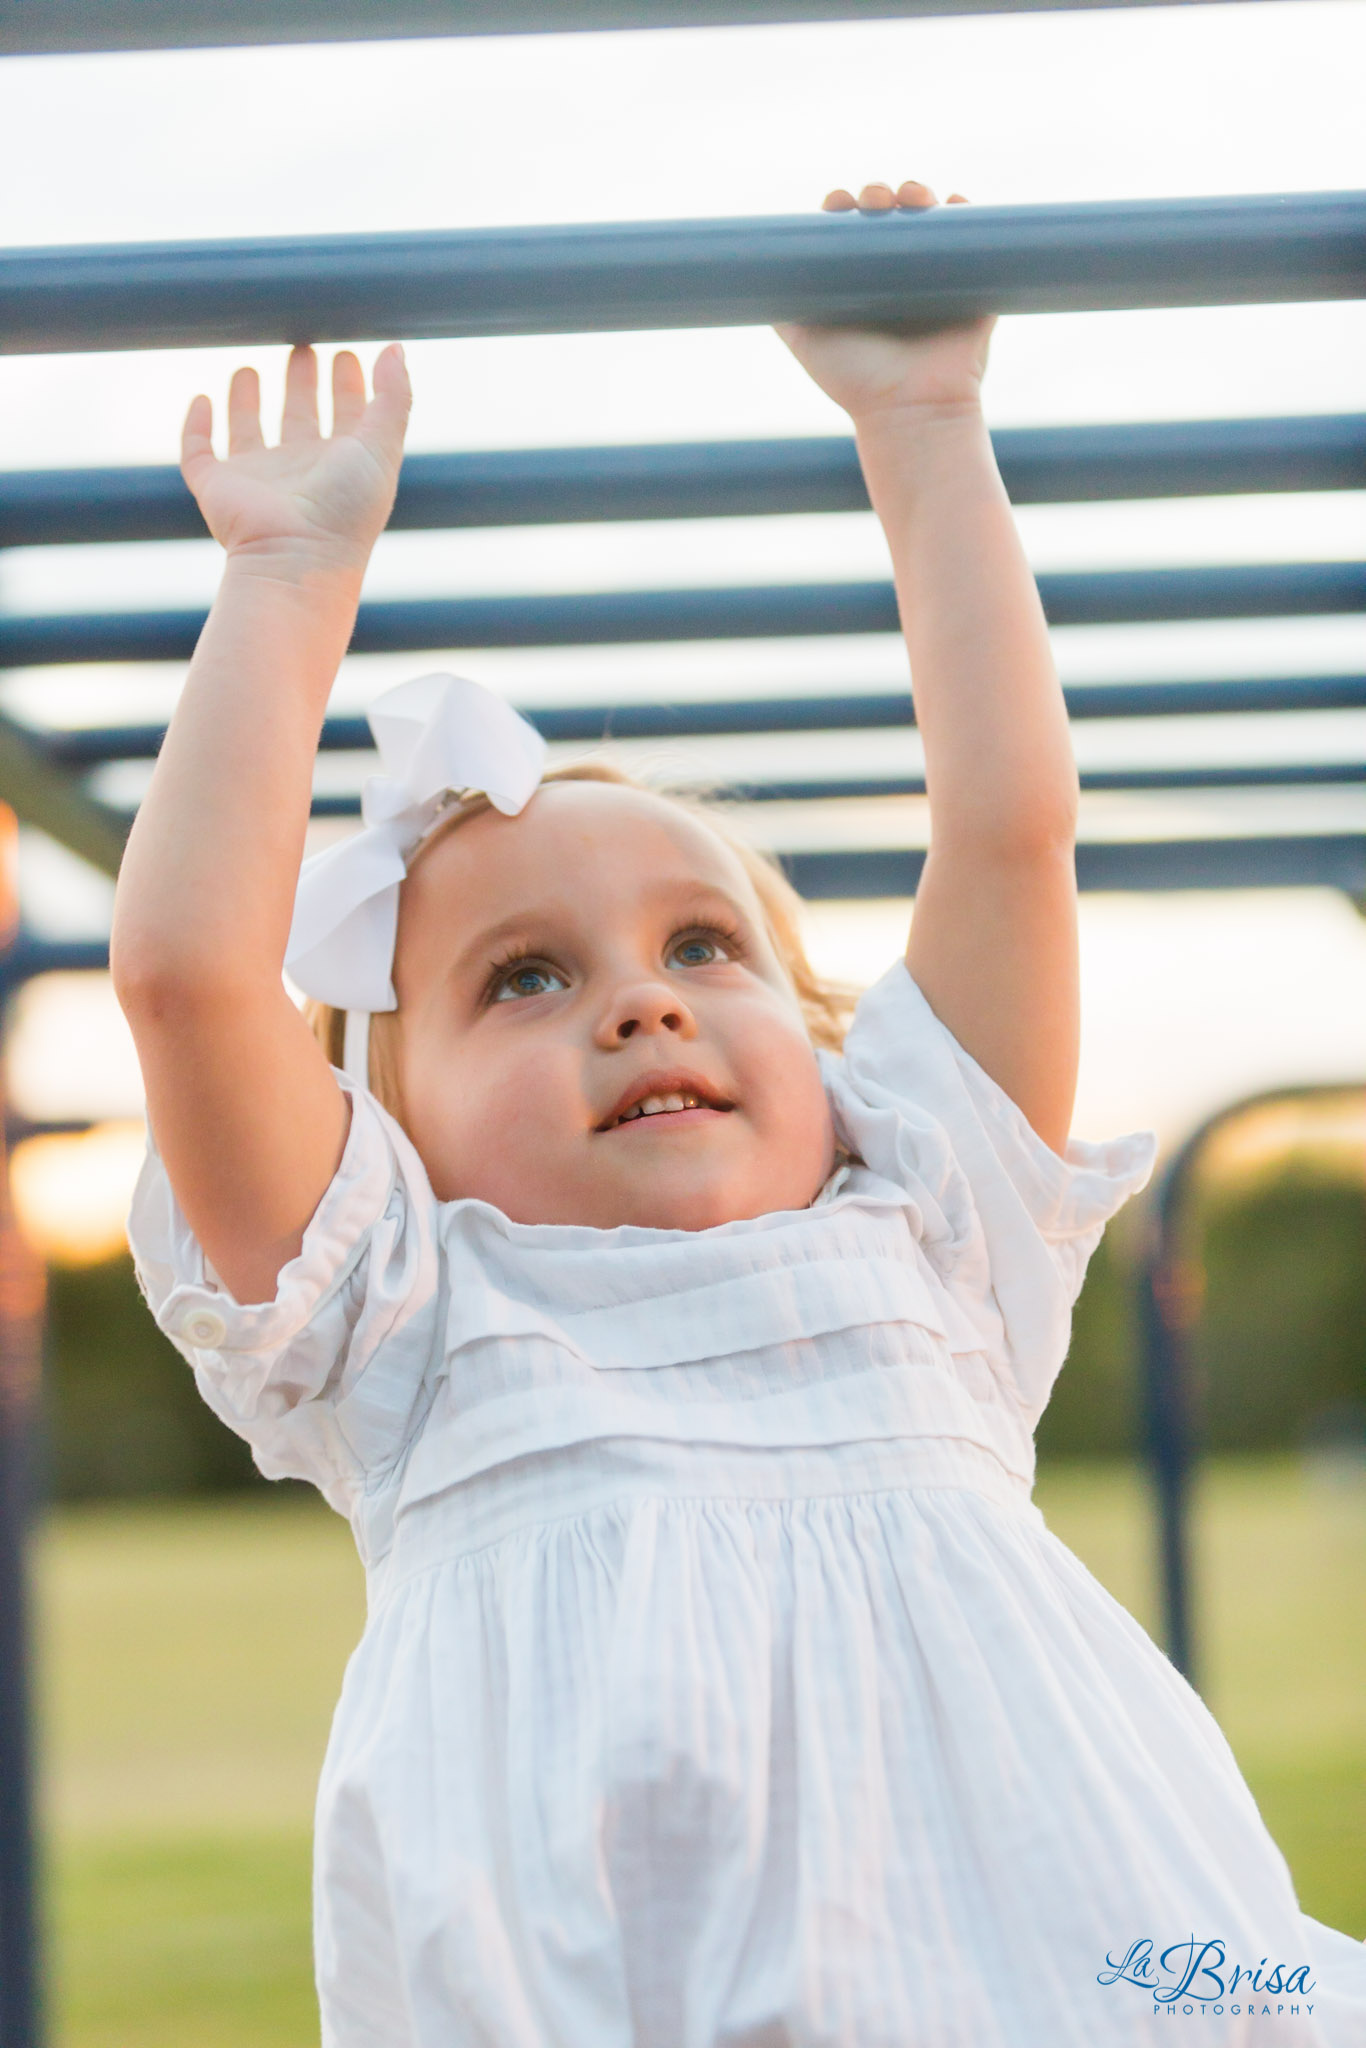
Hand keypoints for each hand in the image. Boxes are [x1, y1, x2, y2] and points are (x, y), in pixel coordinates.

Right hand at [180, 342, 411, 574]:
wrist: (295, 558)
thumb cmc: (345, 510)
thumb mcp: (381, 447)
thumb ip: (394, 398)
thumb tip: (396, 349)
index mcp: (342, 464)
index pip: (346, 414)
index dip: (348, 383)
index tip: (346, 351)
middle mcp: (301, 469)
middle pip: (300, 416)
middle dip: (301, 382)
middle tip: (303, 344)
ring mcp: (258, 478)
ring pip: (249, 430)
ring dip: (247, 400)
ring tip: (247, 366)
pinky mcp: (217, 485)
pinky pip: (200, 452)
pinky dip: (197, 426)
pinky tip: (201, 398)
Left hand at [773, 182, 994, 423]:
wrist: (909, 409)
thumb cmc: (855, 381)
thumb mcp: (806, 342)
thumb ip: (783, 310)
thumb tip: (753, 273)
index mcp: (863, 284)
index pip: (852, 230)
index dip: (844, 209)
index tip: (837, 204)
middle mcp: (899, 278)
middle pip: (890, 217)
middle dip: (880, 195)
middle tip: (874, 200)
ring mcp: (936, 280)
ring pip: (930, 221)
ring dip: (920, 196)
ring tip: (913, 195)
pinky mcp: (972, 289)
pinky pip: (975, 239)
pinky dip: (966, 213)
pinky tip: (953, 201)